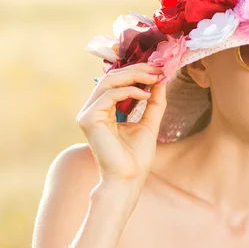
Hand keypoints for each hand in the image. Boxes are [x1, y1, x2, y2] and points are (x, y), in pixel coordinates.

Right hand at [76, 63, 167, 181]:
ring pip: (109, 82)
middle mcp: (94, 109)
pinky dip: (129, 91)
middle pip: (112, 77)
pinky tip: (146, 94)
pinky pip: (109, 96)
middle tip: (158, 69)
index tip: (160, 70)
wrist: (129, 178)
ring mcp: (88, 114)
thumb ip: (154, 102)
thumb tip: (160, 80)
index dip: (138, 71)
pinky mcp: (88, 119)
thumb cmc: (136, 156)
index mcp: (105, 109)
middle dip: (137, 70)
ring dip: (134, 76)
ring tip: (154, 78)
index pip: (118, 81)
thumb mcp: (150, 123)